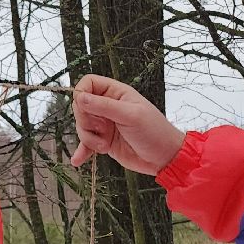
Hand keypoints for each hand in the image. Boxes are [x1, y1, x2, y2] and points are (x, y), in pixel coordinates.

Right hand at [70, 74, 185, 175]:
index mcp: (116, 93)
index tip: (83, 106)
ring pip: (82, 126)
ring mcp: (105, 125)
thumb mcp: (130, 116)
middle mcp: (108, 107)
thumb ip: (104, 106)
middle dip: (85, 121)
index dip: (81, 93)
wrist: (165, 159)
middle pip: (81, 106)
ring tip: (103, 146)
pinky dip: (82, 151)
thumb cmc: (154, 132)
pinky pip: (86, 144)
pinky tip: (78, 160)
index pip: (89, 83)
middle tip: (100, 129)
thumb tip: (80, 97)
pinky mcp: (104, 141)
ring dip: (88, 138)